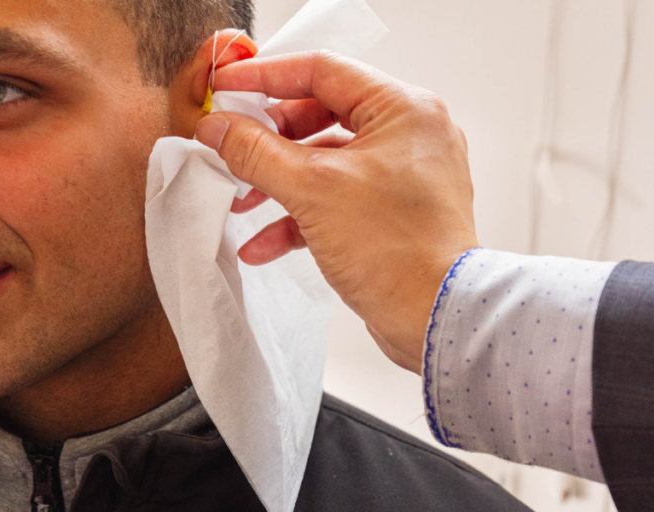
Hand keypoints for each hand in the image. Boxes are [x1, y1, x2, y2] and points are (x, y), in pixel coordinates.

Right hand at [194, 51, 477, 374]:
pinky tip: (263, 245)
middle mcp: (410, 135)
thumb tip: (217, 126)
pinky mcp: (394, 213)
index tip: (225, 85)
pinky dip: (300, 217)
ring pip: (325, 162)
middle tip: (230, 147)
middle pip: (320, 115)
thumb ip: (256, 151)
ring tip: (240, 201)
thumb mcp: (312, 190)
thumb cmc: (397, 250)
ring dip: (278, 181)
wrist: (436, 320)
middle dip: (269, 139)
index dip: (265, 75)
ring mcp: (404, 176)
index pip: (322, 71)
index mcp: (404, 109)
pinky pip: (337, 199)